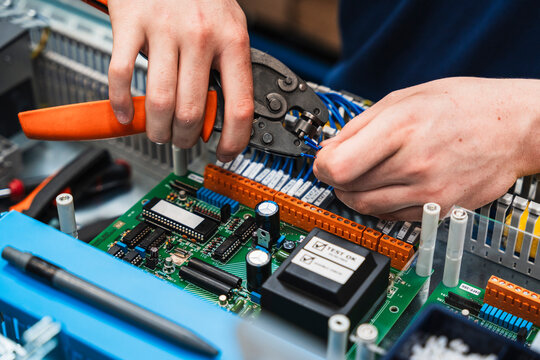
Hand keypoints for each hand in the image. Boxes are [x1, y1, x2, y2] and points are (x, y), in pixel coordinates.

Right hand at [107, 0, 252, 161]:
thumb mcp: (230, 27)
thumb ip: (230, 67)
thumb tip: (228, 112)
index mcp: (232, 40)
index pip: (238, 106)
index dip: (233, 140)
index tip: (225, 153)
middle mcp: (200, 36)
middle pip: (192, 111)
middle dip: (187, 138)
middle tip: (183, 142)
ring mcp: (163, 30)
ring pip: (159, 101)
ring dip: (157, 128)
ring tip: (159, 132)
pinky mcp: (130, 24)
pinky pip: (121, 75)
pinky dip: (121, 102)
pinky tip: (126, 112)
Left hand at [314, 77, 539, 220]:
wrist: (515, 127)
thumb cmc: (463, 106)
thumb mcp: (405, 98)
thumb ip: (360, 126)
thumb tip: (327, 149)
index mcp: (401, 128)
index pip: (338, 166)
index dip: (322, 165)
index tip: (323, 161)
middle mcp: (414, 164)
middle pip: (348, 188)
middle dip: (336, 179)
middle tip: (341, 168)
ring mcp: (429, 192)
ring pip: (366, 207)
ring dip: (354, 194)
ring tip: (362, 176)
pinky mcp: (439, 210)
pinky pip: (391, 216)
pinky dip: (379, 205)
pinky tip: (387, 186)